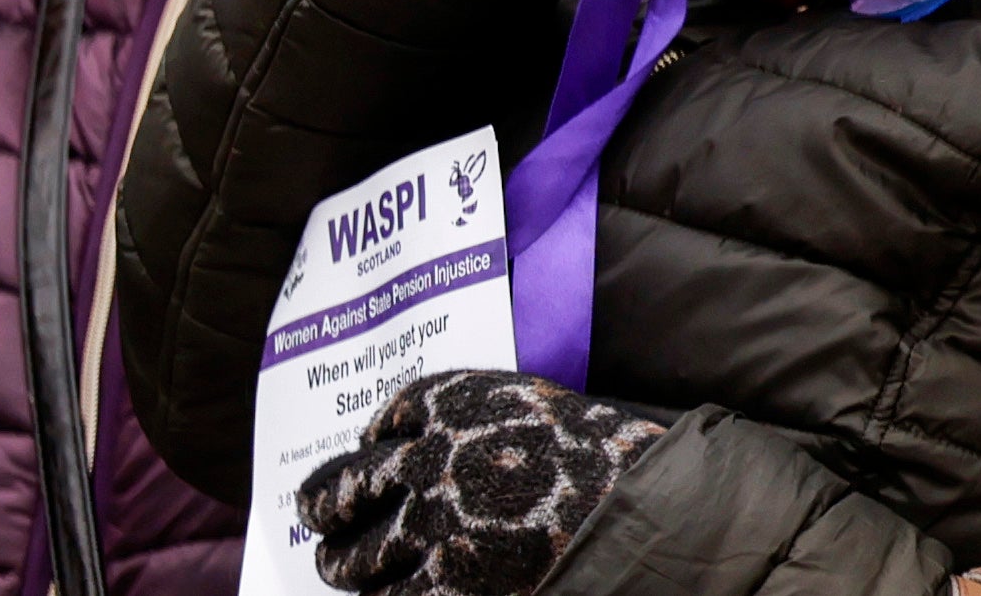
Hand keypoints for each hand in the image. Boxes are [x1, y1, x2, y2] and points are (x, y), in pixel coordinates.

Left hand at [298, 372, 657, 595]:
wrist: (653, 518)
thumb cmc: (609, 460)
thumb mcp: (536, 411)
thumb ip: (472, 428)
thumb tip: (413, 457)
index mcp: (454, 404)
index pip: (381, 424)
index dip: (368, 447)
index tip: (368, 458)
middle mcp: (426, 463)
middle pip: (341, 492)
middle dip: (328, 511)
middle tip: (327, 523)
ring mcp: (427, 534)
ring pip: (350, 561)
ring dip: (348, 565)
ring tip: (348, 568)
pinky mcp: (439, 594)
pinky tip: (403, 593)